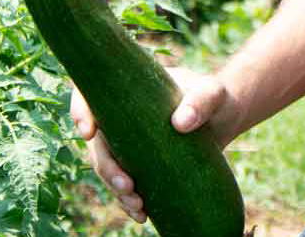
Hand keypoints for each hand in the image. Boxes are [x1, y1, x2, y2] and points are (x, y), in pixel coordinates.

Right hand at [71, 67, 238, 224]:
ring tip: (138, 206)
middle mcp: (121, 117)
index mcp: (128, 90)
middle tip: (127, 186)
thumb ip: (201, 100)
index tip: (88, 133)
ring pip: (107, 168)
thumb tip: (180, 123)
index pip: (90, 93)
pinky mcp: (139, 164)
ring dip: (115, 189)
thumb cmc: (215, 98)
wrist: (224, 120)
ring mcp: (127, 143)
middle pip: (97, 142)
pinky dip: (128, 201)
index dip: (80, 111)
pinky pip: (123, 184)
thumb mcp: (213, 94)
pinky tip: (142, 214)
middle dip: (106, 167)